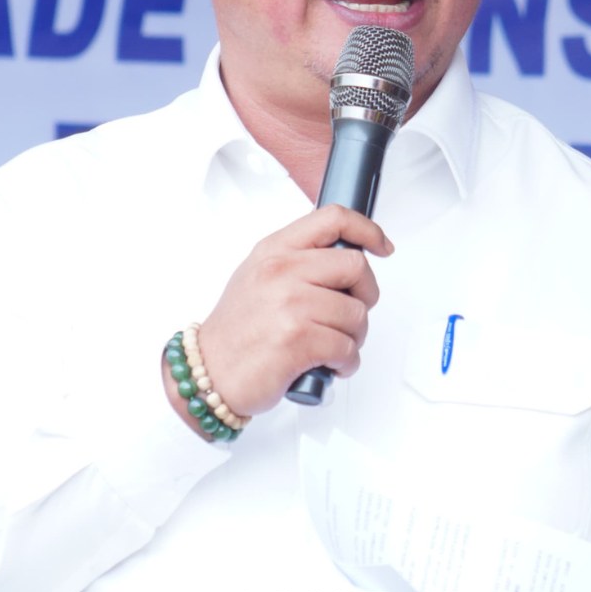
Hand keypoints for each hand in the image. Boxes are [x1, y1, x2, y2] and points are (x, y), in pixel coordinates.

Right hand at [181, 205, 392, 421]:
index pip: (333, 219)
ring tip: (333, 346)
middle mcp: (282, 271)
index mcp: (275, 250)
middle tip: (353, 313)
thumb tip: (346, 263)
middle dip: (366, 295)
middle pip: (356, 266)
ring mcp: (290, 305)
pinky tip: (330, 365)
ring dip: (354, 337)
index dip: (367, 230)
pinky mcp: (298, 340)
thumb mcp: (259, 276)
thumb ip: (298, 262)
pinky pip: (347, 348)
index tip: (382, 246)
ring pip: (356, 313)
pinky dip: (346, 363)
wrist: (209, 372)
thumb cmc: (237, 330)